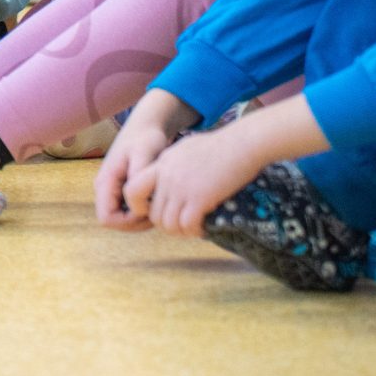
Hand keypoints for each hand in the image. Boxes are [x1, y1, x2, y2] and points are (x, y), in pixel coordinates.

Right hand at [95, 89, 196, 227]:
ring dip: (140, 218)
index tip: (148, 210)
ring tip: (159, 204)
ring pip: (121, 218)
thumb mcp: (144, 153)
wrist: (146, 125)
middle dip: (136, 222)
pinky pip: (127, 210)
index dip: (127, 222)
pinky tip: (157, 200)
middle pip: (114, 221)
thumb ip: (138, 176)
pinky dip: (142, 211)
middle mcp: (104, 188)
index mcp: (106, 181)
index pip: (106, 219)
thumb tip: (135, 201)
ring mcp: (111, 189)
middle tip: (158, 210)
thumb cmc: (146, 137)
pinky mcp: (120, 188)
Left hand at [136, 123, 280, 237]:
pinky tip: (204, 229)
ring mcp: (180, 187)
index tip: (159, 212)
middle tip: (183, 226)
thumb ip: (176, 166)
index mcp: (162, 163)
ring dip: (181, 232)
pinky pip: (187, 225)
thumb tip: (176, 182)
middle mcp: (166, 176)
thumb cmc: (223, 145)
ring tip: (193, 230)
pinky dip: (194, 232)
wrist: (243, 143)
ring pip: (168, 224)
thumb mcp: (188, 149)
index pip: (133, 189)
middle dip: (167, 225)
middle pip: (153, 214)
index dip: (141, 206)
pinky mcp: (198, 198)